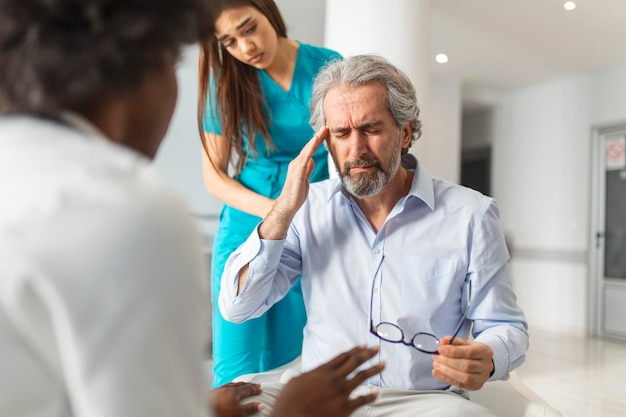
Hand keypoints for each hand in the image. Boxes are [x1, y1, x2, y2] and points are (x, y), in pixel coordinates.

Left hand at [210, 381, 263, 416]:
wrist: (203, 411)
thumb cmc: (219, 412)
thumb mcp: (238, 412)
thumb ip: (249, 408)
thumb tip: (260, 405)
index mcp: (234, 392)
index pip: (248, 389)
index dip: (255, 389)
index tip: (260, 389)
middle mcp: (227, 388)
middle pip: (240, 385)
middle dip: (248, 385)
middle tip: (254, 384)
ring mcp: (219, 389)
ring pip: (232, 384)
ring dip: (239, 384)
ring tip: (243, 384)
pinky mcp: (212, 392)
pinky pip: (224, 386)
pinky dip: (230, 385)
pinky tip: (227, 388)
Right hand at [259, 128, 327, 239]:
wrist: (288, 205)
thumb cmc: (295, 194)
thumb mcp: (305, 180)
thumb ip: (308, 169)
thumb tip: (312, 160)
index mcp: (299, 165)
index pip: (310, 151)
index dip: (317, 142)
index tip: (325, 133)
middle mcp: (297, 163)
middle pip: (309, 147)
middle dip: (317, 137)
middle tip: (326, 127)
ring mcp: (296, 166)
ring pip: (307, 149)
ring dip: (315, 139)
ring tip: (324, 130)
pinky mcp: (297, 170)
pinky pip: (305, 156)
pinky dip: (311, 148)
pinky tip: (316, 141)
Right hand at [270, 345, 384, 416]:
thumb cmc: (288, 402)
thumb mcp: (293, 382)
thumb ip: (303, 377)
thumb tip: (302, 376)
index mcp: (322, 370)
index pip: (343, 356)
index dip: (354, 350)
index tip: (363, 346)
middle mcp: (334, 378)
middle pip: (355, 362)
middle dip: (368, 354)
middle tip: (377, 349)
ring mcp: (340, 392)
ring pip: (362, 377)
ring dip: (374, 369)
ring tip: (383, 364)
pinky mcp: (344, 408)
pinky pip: (362, 400)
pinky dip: (371, 397)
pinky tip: (377, 393)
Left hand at [431, 336, 493, 390]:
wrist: (482, 362)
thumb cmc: (472, 351)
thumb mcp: (464, 342)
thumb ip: (453, 341)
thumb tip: (442, 343)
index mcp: (484, 351)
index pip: (469, 352)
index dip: (453, 351)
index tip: (440, 349)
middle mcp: (485, 366)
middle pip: (466, 366)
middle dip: (448, 362)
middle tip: (436, 357)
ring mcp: (482, 378)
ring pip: (464, 378)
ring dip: (446, 371)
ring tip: (436, 365)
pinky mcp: (475, 386)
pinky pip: (460, 385)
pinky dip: (446, 378)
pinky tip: (437, 373)